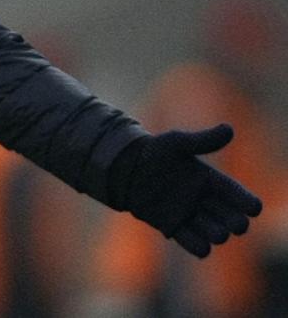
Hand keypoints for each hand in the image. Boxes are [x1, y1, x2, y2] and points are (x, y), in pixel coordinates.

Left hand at [115, 123, 261, 257]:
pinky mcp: (172, 227)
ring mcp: (189, 215)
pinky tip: (201, 245)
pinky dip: (199, 247)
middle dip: (236, 223)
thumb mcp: (176, 143)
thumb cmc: (152, 152)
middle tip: (236, 224)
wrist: (123, 168)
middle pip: (231, 218)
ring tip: (217, 233)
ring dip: (218, 235)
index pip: (236, 194)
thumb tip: (230, 129)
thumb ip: (202, 140)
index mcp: (209, 179)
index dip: (248, 202)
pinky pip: (193, 244)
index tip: (252, 207)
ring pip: (214, 233)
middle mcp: (203, 200)